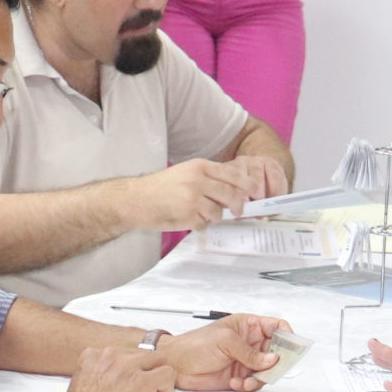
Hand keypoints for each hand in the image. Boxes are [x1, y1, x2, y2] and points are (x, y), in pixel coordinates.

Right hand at [133, 157, 280, 230]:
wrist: (136, 199)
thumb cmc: (161, 187)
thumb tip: (233, 191)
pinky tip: (188, 219)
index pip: (232, 174)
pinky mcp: (188, 215)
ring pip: (219, 212)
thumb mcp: (185, 172)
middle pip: (231, 194)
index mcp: (199, 167)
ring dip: (214, 216)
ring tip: (200, 213)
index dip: (247, 184)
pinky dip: (200, 224)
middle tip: (238, 211)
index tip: (255, 192)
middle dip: (238, 206)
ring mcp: (193, 198)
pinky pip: (205, 223)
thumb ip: (208, 178)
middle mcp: (198, 180)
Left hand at [159, 313, 285, 391]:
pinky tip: (234, 382)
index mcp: (249, 326)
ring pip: (267, 371)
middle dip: (276, 364)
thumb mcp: (225, 342)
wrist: (176, 365)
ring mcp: (246, 360)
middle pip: (277, 352)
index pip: (277, 327)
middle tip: (270, 370)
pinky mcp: (240, 376)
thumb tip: (273, 359)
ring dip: (260, 378)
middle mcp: (250, 343)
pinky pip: (255, 383)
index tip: (291, 349)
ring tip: (246, 380)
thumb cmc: (194, 345)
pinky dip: (248, 386)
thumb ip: (250, 352)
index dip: (288, 337)